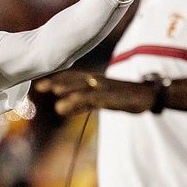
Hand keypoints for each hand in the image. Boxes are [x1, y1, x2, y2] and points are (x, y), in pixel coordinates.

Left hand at [35, 71, 156, 116]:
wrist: (148, 95)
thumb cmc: (123, 97)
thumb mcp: (98, 101)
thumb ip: (79, 105)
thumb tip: (59, 108)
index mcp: (93, 81)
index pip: (71, 78)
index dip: (56, 80)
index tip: (38, 85)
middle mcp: (97, 81)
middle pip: (74, 81)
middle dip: (57, 82)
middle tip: (39, 86)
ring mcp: (105, 88)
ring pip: (84, 87)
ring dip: (69, 88)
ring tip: (54, 91)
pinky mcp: (112, 97)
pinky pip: (95, 98)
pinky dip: (83, 99)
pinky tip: (73, 102)